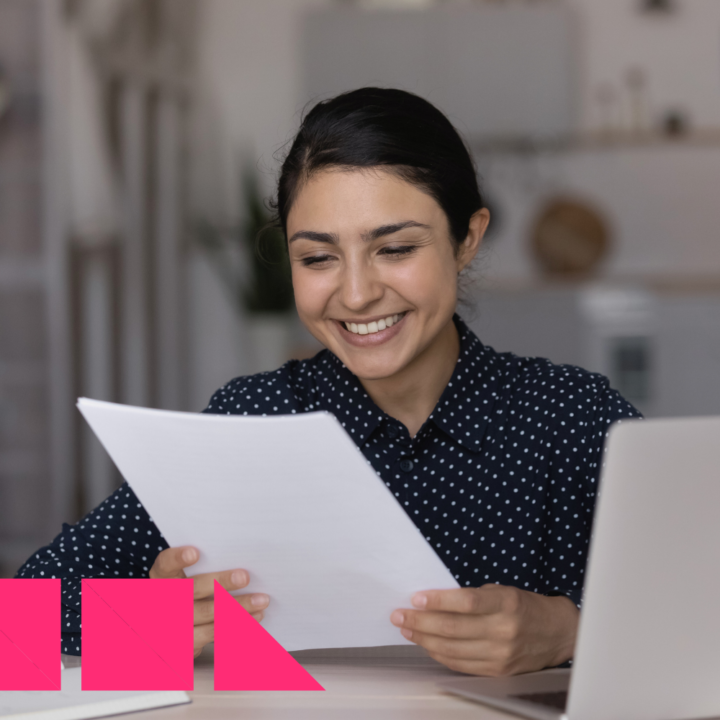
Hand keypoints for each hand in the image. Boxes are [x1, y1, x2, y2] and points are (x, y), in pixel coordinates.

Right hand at [149, 546, 269, 657]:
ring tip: (261, 600)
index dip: (177, 559)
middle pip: (191, 590)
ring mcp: (170, 628)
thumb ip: (204, 569)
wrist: (169, 635)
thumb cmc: (186, 596)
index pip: (164, 565)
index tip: (195, 553)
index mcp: (162, 579)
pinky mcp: (184, 648)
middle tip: (245, 577)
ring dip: (237, 607)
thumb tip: (240, 556)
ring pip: (205, 615)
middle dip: (219, 583)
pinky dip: (238, 626)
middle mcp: (162, 603)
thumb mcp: (184, 580)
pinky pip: (214, 636)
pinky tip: (255, 617)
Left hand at [390, 584, 577, 675]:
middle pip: (453, 629)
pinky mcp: (497, 672)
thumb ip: (472, 597)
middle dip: (421, 621)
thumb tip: (433, 600)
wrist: (556, 633)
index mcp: (506, 603)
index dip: (438, 601)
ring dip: (424, 639)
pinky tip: (426, 644)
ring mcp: (501, 655)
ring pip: (452, 649)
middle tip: (399, 614)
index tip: (415, 598)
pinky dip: (439, 654)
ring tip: (407, 628)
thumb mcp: (502, 591)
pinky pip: (460, 665)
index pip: (466, 603)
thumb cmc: (523, 606)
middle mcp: (504, 631)